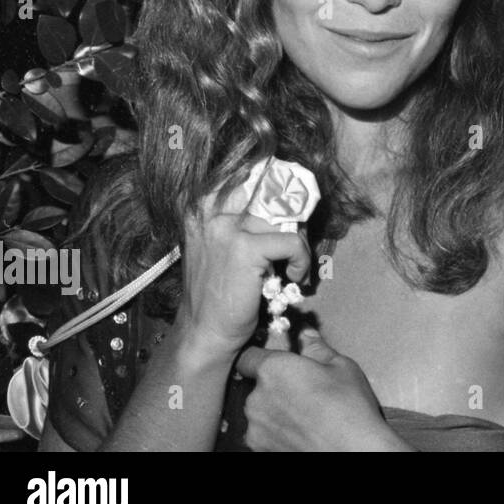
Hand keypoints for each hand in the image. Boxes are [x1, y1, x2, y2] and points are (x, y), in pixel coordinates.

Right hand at [176, 192, 310, 364]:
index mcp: (202, 206)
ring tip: (292, 267)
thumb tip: (287, 199)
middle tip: (296, 245)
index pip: (245, 170)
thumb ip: (246, 220)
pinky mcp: (245, 249)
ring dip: (298, 244)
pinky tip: (293, 278)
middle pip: (272, 195)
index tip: (292, 185)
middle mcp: (209, 210)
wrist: (204, 332)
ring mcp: (226, 229)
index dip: (275, 177)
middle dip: (293, 218)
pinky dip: (301, 260)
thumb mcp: (224, 246)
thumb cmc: (220, 291)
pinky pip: (292, 243)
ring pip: (285, 221)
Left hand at [236, 330, 408, 451]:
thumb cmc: (349, 410)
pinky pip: (263, 431)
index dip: (262, 357)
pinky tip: (302, 428)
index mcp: (273, 370)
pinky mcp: (260, 448)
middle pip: (257, 385)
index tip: (277, 361)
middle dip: (275, 384)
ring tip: (306, 412)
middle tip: (303, 388)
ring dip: (275, 408)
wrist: (353, 450)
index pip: (248, 357)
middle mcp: (257, 397)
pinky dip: (277, 429)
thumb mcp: (341, 367)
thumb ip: (317, 349)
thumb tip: (306, 337)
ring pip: (260, 409)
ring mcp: (256, 427)